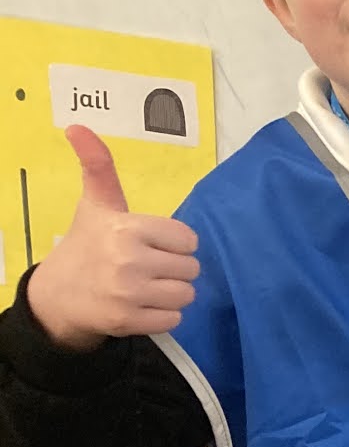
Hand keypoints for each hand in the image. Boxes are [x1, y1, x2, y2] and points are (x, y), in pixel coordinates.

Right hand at [24, 127, 201, 351]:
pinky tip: (142, 305)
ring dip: (172, 293)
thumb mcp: (96, 204)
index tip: (152, 244)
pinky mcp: (128, 321)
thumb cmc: (88, 245)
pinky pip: (175, 319)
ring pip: (186, 295)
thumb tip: (78, 126)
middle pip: (191, 269)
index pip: (188, 240)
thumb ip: (99, 167)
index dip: (175, 244)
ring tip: (147, 287)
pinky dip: (163, 315)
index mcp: (127, 228)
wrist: (59, 294)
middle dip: (175, 269)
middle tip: (148, 268)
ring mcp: (128, 293)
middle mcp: (129, 260)